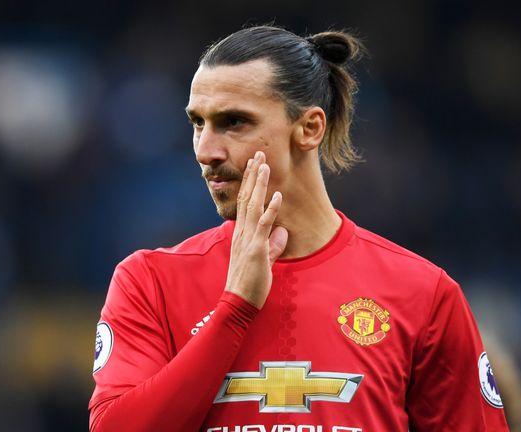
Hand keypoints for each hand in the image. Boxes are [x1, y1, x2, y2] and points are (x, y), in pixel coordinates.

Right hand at [224, 151, 288, 308]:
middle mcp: (242, 232)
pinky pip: (263, 226)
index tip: (255, 165)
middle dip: (253, 175)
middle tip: (258, 154)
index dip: (250, 183)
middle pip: (246, 197)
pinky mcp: (256, 250)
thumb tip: (282, 233)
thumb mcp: (263, 261)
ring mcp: (248, 239)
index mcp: (242, 233)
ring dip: (259, 184)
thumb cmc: (250, 284)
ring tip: (264, 165)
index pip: (244, 202)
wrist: (238, 303)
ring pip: (253, 206)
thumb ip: (272, 246)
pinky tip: (277, 196)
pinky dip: (271, 210)